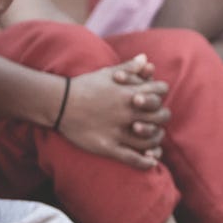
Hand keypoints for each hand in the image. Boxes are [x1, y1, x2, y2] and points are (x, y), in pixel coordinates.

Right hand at [55, 55, 170, 168]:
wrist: (60, 103)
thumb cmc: (84, 86)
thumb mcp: (107, 72)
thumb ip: (129, 67)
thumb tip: (146, 59)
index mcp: (129, 92)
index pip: (160, 91)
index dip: (161, 94)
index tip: (156, 99)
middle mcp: (127, 111)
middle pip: (161, 116)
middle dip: (161, 118)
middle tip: (156, 121)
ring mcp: (119, 130)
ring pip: (150, 139)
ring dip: (156, 141)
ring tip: (154, 142)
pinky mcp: (108, 147)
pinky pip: (133, 158)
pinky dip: (146, 162)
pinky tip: (151, 162)